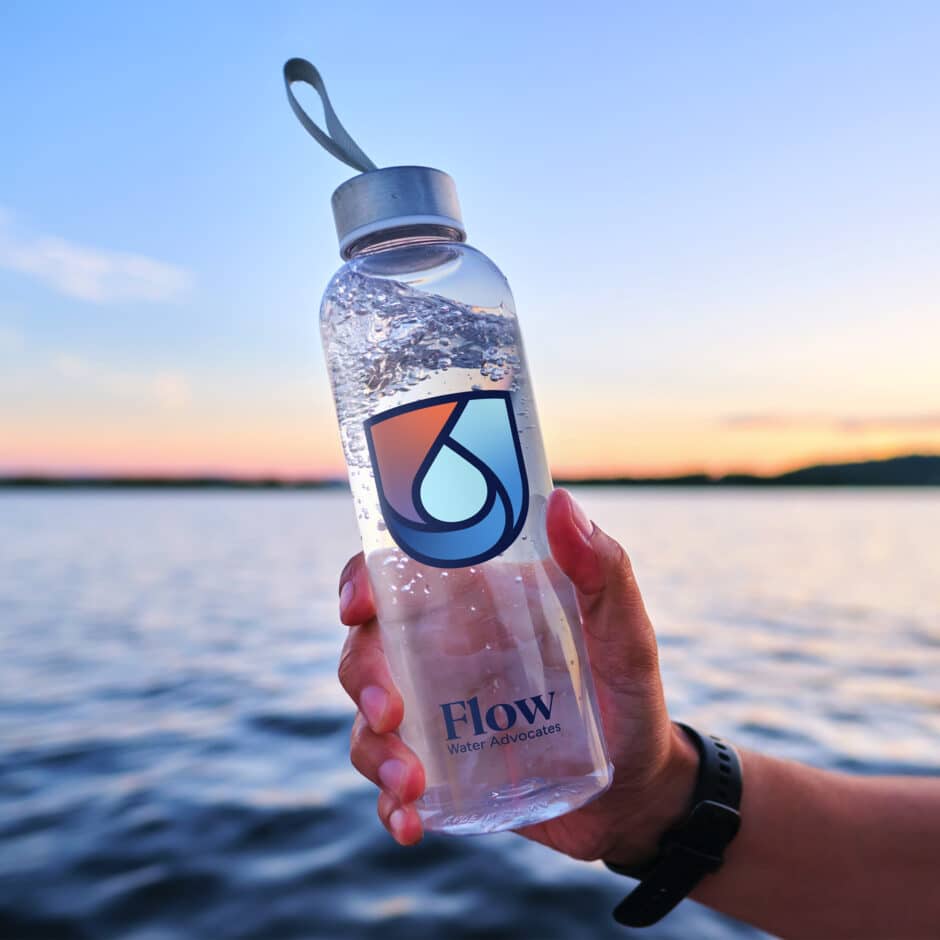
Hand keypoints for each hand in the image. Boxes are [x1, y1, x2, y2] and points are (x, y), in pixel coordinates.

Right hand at [336, 488, 697, 864]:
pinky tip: (410, 824)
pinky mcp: (443, 769)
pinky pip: (393, 780)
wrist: (639, 791)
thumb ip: (604, 572)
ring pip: (369, 718)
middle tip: (391, 712)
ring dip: (374, 749)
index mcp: (477, 607)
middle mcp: (445, 654)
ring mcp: (439, 713)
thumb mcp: (626, 635)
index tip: (356, 607)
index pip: (398, 576)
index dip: (360, 582)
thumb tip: (562, 502)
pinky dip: (390, 802)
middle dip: (362, 676)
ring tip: (411, 785)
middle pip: (368, 648)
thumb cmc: (631, 695)